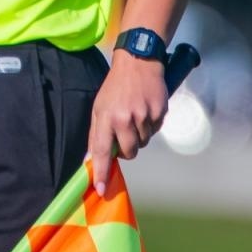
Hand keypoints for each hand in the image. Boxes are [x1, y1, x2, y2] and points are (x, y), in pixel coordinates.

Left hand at [87, 52, 169, 192]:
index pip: (102, 151)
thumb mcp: (99, 108)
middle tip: (124, 134)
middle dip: (127, 150)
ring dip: (139, 135)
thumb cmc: (115, 88)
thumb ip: (96, 135)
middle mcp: (126, 118)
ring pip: (143, 142)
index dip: (101, 172)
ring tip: (135, 115)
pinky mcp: (160, 112)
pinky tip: (146, 109)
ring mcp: (145, 116)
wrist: (138, 62)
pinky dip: (150, 125)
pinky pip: (155, 130)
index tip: (101, 188)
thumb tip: (91, 159)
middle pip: (129, 153)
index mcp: (107, 117)